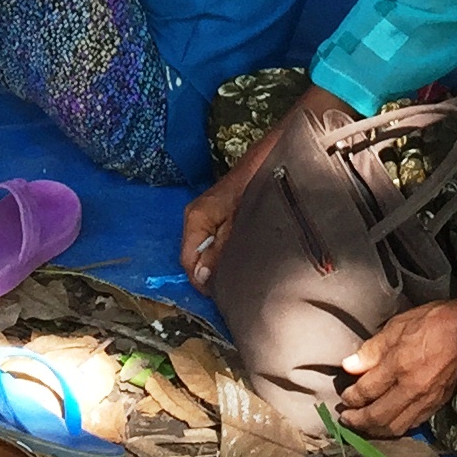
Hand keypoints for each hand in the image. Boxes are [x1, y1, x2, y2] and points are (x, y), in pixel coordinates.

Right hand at [181, 167, 252, 290]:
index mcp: (195, 219)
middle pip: (195, 258)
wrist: (267, 160)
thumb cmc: (253, 187)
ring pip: (205, 251)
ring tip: (238, 276)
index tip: (221, 295)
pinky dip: (223, 254)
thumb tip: (202, 278)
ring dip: (218, 265)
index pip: (188, 261)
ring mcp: (206, 217)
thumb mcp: (237, 224)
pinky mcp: (218, 217)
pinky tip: (239, 259)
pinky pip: (214, 243)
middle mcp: (195, 218)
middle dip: (210, 275)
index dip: (202, 282)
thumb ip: (219, 251)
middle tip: (233, 288)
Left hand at [337, 295, 456, 437]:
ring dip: (374, 430)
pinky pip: (412, 425)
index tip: (344, 396)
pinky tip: (386, 423)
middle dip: (357, 421)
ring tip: (362, 425)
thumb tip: (349, 366)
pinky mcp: (437, 405)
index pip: (367, 390)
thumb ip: (371, 350)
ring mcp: (426, 400)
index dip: (351, 397)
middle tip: (345, 419)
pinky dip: (395, 428)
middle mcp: (413, 388)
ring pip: (395, 427)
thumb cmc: (430, 322)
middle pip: (378, 416)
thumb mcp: (395, 327)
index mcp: (400, 365)